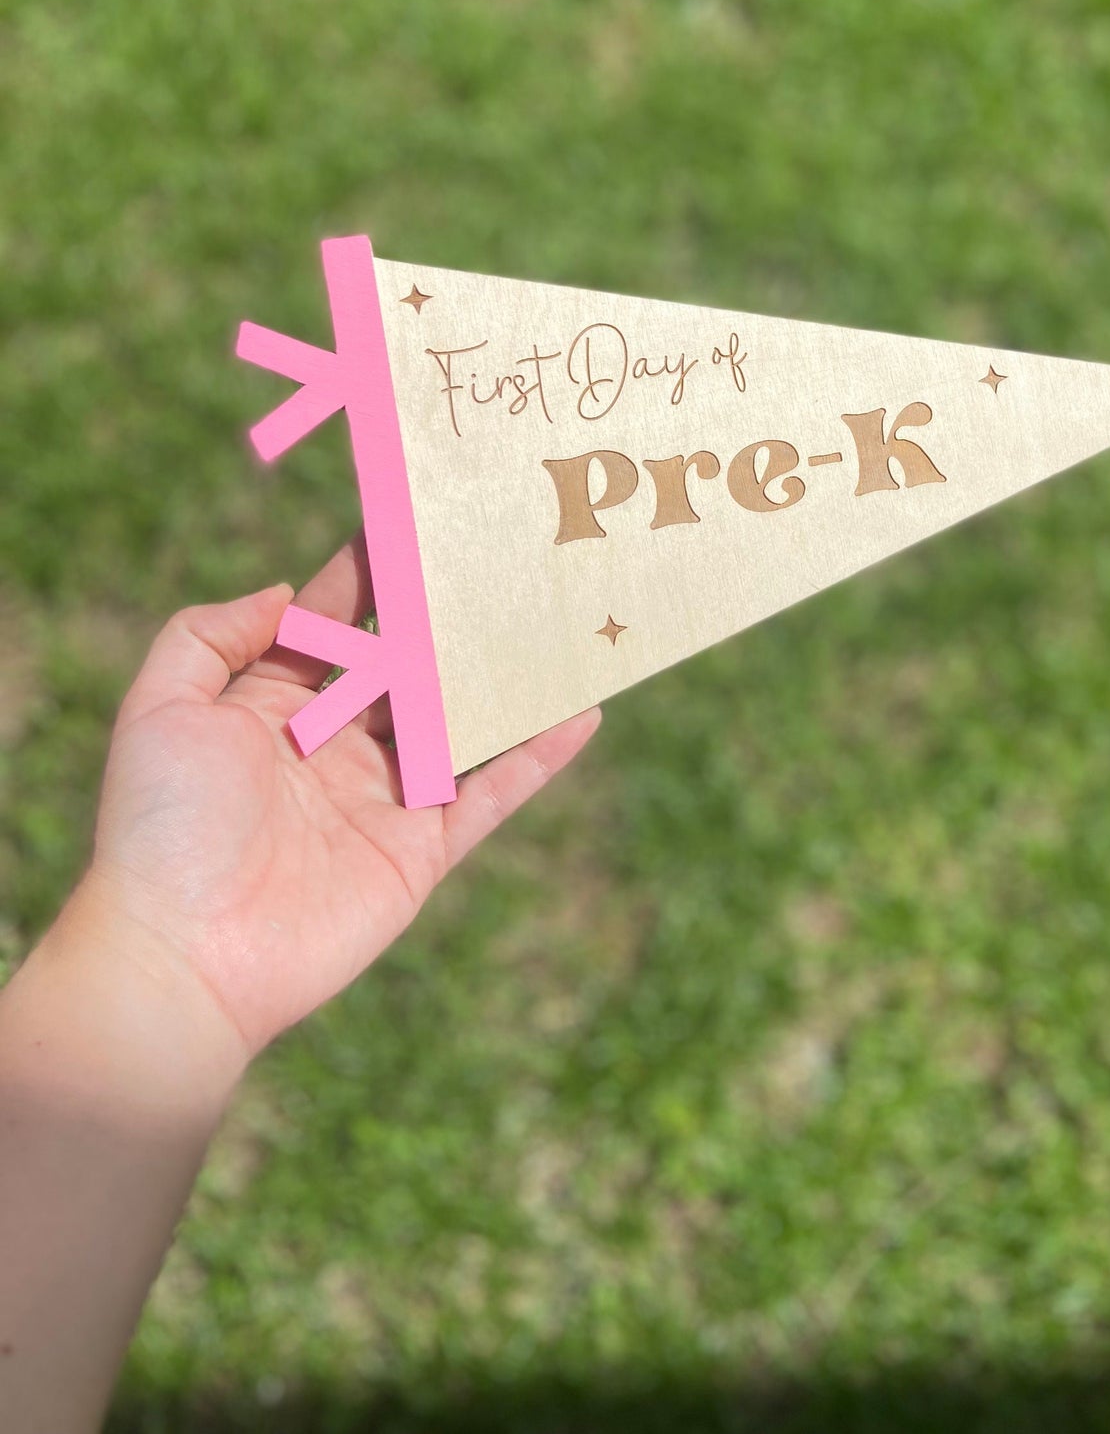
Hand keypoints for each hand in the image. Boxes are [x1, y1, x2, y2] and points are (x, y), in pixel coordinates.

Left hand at [78, 537, 599, 1064]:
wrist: (182, 958)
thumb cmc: (161, 829)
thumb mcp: (160, 707)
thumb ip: (210, 635)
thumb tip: (287, 592)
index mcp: (271, 706)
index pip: (332, 622)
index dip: (369, 573)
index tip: (414, 520)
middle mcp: (332, 746)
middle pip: (405, 664)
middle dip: (446, 615)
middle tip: (499, 555)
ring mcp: (382, 798)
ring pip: (457, 722)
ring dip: (501, 676)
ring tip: (553, 620)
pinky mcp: (421, 851)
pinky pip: (491, 794)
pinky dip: (538, 757)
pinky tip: (582, 712)